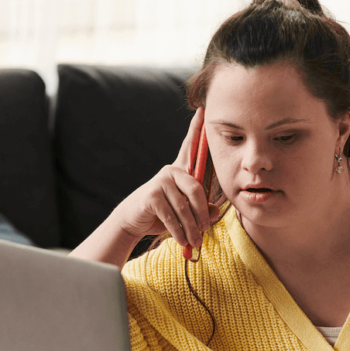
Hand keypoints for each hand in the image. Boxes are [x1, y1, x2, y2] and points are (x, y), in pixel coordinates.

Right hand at [112, 107, 219, 248]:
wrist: (134, 221)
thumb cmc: (163, 214)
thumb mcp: (186, 212)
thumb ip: (202, 209)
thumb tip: (215, 212)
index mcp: (181, 171)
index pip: (190, 146)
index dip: (197, 128)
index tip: (203, 109)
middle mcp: (171, 171)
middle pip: (197, 190)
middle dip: (202, 214)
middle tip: (205, 230)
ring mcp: (161, 181)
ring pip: (185, 207)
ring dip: (192, 228)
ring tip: (195, 241)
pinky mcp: (152, 195)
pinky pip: (173, 216)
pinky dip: (179, 231)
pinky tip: (181, 240)